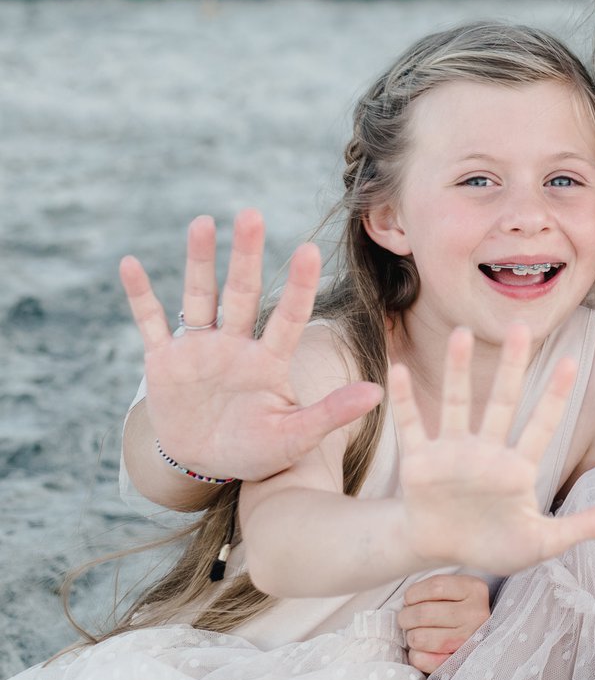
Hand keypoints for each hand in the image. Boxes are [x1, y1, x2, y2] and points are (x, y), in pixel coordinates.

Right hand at [123, 211, 382, 480]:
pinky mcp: (165, 362)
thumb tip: (379, 393)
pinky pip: (150, 323)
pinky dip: (140, 296)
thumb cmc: (258, 449)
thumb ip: (331, 413)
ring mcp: (199, 349)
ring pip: (201, 297)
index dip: (298, 286)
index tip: (309, 250)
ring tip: (204, 221)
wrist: (208, 465)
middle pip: (242, 293)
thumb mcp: (296, 436)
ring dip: (200, 261)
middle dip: (246, 255)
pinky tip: (129, 265)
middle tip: (252, 214)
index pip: (288, 316)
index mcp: (270, 361)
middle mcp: (236, 345)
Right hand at [391, 326, 594, 575]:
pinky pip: (413, 427)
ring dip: (459, 371)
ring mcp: (453, 453)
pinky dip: (405, 401)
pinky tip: (398, 370)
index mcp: (518, 468)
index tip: (572, 362)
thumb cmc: (497, 544)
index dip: (555, 396)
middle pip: (503, 401)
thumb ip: (588, 525)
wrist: (443, 551)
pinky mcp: (420, 464)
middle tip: (520, 326)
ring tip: (462, 334)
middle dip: (512, 366)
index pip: (542, 424)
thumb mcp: (546, 542)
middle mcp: (487, 451)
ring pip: (458, 404)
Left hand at [398, 573, 490, 674]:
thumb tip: (405, 601)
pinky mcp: (457, 663)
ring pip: (420, 637)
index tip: (410, 599)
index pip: (435, 587)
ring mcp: (467, 640)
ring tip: (417, 632)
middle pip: (424, 613)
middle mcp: (475, 615)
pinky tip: (421, 649)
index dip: (413, 593)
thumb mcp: (457, 589)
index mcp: (474, 590)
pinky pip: (421, 660)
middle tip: (407, 618)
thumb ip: (434, 589)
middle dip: (406, 616)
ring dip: (411, 635)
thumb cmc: (460, 608)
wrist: (481, 636)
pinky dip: (414, 655)